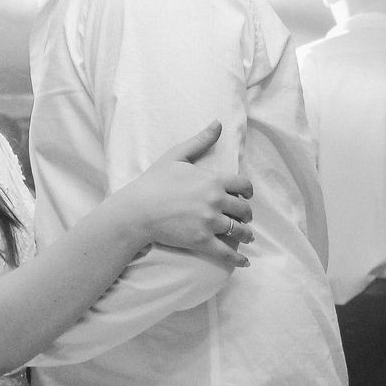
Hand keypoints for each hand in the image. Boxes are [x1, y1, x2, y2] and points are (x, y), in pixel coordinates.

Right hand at [125, 121, 253, 268]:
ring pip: (239, 231)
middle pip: (244, 209)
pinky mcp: (202, 241)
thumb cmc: (154, 182)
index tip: (245, 196)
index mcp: (213, 180)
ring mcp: (210, 222)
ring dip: (245, 234)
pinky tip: (243, 262)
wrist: (137, 209)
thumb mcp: (176, 156)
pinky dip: (237, 259)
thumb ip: (200, 141)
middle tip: (243, 218)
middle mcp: (216, 201)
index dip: (248, 192)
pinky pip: (226, 253)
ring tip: (245, 237)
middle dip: (246, 214)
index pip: (244, 185)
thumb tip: (218, 122)